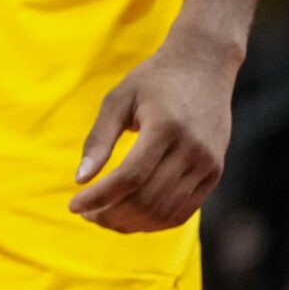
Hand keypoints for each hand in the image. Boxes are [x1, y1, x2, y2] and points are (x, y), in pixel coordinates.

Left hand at [69, 31, 236, 231]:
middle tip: (86, 213)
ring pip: (166, 211)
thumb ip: (99, 139)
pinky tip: (131, 217)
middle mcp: (192, 150)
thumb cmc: (153, 80)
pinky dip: (156, 222)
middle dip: (111, 214)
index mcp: (165, 128)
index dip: (99, 197)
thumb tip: (80, 179)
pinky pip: (184, 211)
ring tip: (103, 217)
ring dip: (131, 223)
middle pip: (147, 199)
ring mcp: (208, 164)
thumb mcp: (119, 99)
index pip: (129, 178)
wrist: (204, 66)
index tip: (73, 205)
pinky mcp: (215, 173)